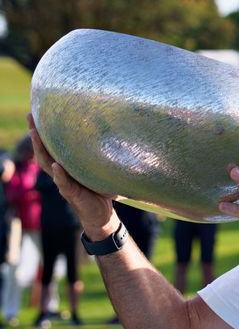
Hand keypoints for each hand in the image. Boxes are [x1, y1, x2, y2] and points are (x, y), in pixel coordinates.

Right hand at [27, 113, 119, 238]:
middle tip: (30, 116)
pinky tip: (57, 166)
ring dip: (42, 150)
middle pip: (44, 151)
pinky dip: (61, 175)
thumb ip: (103, 157)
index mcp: (67, 166)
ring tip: (36, 134)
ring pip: (49, 165)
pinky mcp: (73, 195)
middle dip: (36, 134)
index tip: (38, 112)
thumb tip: (119, 134)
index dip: (44, 130)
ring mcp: (65, 183)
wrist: (102, 216)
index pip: (52, 146)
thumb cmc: (101, 191)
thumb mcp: (101, 171)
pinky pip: (65, 184)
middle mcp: (62, 173)